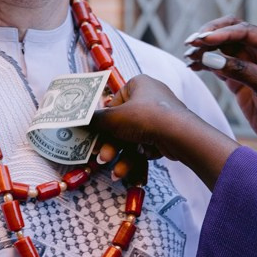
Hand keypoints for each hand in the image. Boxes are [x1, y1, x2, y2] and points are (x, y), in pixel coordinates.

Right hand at [94, 77, 236, 187]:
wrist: (179, 135)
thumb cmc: (145, 118)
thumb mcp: (113, 118)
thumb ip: (94, 120)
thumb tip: (77, 119)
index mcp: (138, 84)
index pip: (114, 102)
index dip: (103, 121)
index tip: (94, 135)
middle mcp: (151, 97)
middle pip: (123, 123)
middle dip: (111, 144)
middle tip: (102, 157)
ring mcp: (161, 116)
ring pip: (133, 138)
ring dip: (122, 156)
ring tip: (116, 172)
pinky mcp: (167, 134)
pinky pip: (145, 145)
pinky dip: (136, 158)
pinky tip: (127, 172)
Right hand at [184, 18, 256, 150]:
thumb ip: (241, 71)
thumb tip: (209, 57)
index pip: (244, 30)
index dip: (222, 33)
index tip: (203, 40)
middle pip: (230, 32)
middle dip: (210, 35)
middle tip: (191, 43)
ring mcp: (248, 65)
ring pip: (221, 48)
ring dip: (204, 50)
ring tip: (188, 56)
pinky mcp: (238, 80)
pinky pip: (218, 65)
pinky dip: (204, 64)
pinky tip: (192, 66)